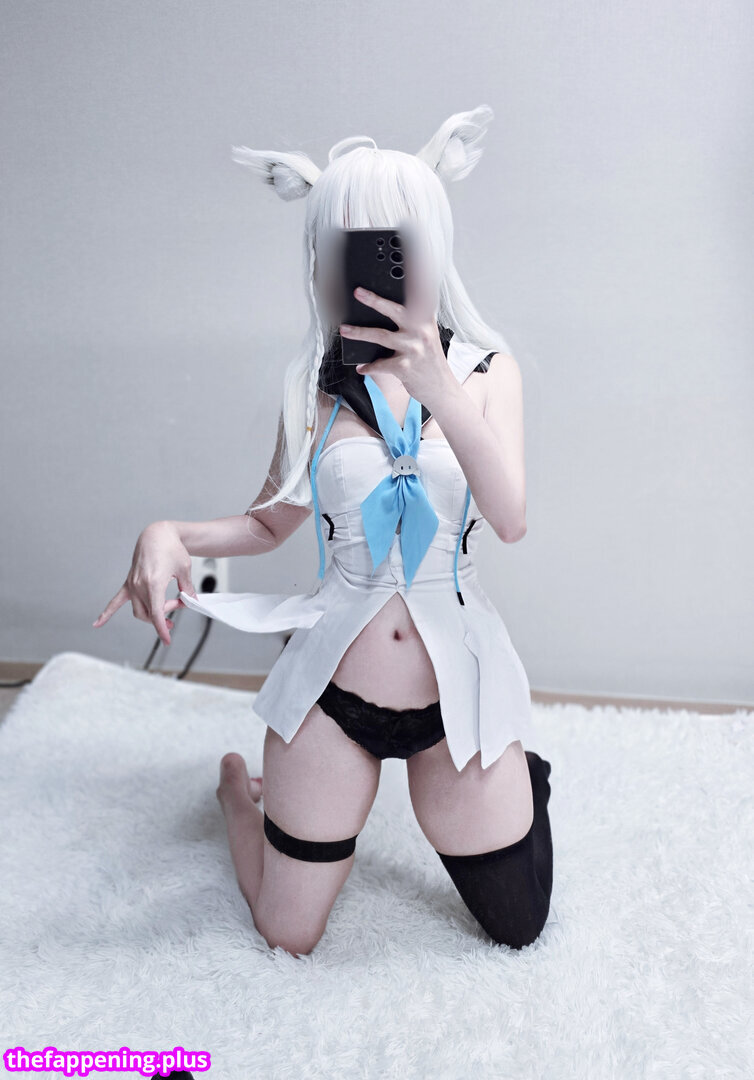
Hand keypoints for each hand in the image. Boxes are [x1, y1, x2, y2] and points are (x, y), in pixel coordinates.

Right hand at [92, 521, 197, 646]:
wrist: (157, 534)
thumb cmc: (171, 548)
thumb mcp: (185, 569)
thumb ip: (187, 589)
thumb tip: (191, 602)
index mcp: (154, 583)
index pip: (156, 614)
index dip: (162, 629)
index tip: (167, 640)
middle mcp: (139, 585)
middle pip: (150, 613)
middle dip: (166, 615)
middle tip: (181, 604)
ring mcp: (132, 584)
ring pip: (138, 610)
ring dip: (151, 615)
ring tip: (167, 612)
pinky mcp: (129, 582)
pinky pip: (115, 600)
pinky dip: (106, 613)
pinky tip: (97, 624)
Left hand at [341, 283, 456, 410]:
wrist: (441, 388)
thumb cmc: (430, 359)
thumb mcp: (428, 333)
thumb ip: (415, 317)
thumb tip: (388, 303)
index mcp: (426, 319)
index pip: (422, 291)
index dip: (417, 272)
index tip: (410, 253)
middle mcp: (421, 330)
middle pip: (396, 310)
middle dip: (375, 300)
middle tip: (358, 292)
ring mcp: (414, 348)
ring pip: (381, 336)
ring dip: (359, 333)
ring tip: (344, 329)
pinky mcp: (405, 367)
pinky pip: (380, 364)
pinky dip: (369, 366)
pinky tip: (362, 367)